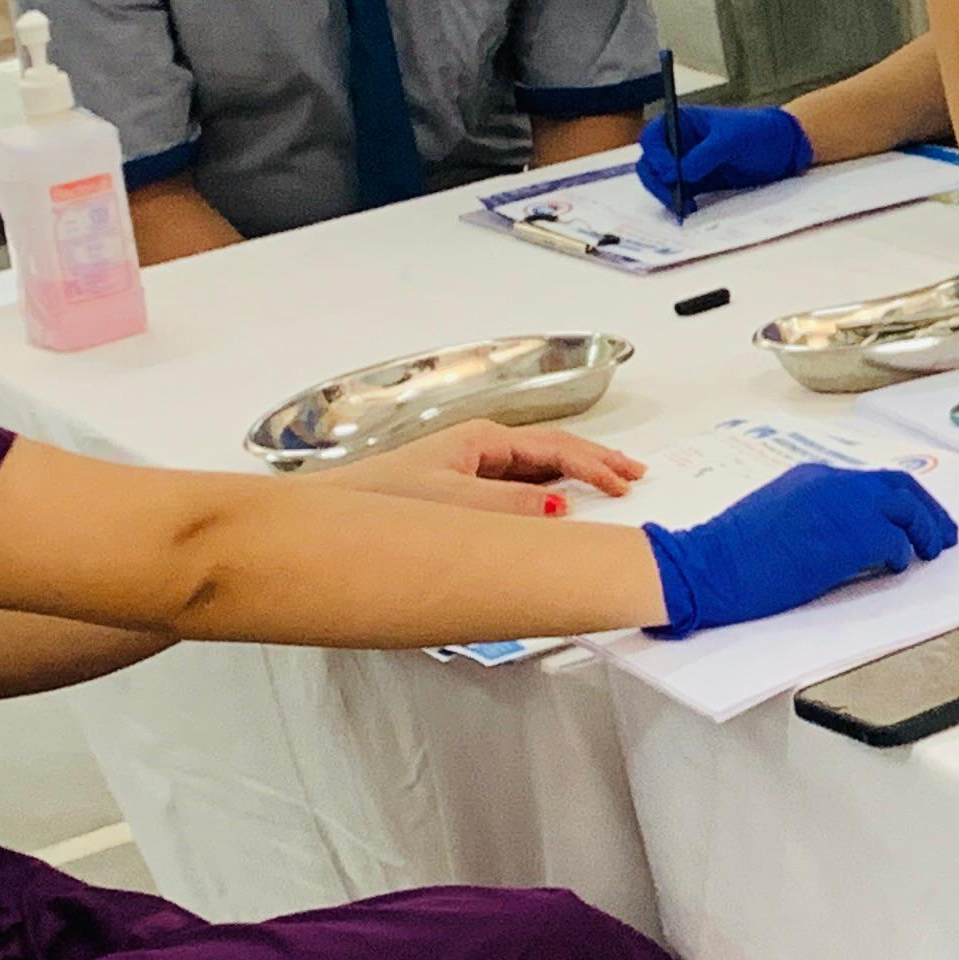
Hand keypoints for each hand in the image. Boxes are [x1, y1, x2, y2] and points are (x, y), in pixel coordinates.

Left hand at [323, 418, 648, 515]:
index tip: (624, 485)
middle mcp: (476, 450)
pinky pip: (516, 489)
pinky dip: (547, 494)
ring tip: (608, 485)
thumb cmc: (378, 502)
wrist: (326, 520)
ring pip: (535, 469)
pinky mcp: (457, 495)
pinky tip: (557, 507)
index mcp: (481, 440)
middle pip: (551, 451)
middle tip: (632, 476)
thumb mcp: (455, 505)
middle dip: (595, 462)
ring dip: (574, 477)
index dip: (595, 465)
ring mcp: (466, 471)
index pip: (555, 447)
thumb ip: (513, 506)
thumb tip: (559, 506)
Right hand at [639, 101, 812, 211]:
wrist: (783, 149)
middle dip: (656, 180)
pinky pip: (678, 194)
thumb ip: (705, 154)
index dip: (656, 154)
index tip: (670, 171)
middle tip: (673, 195)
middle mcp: (679, 142)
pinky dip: (679, 203)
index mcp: (683, 121)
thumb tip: (681, 173)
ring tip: (684, 206)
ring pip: (661, 181)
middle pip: (651, 162)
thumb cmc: (758, 132)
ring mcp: (686, 164)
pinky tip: (690, 210)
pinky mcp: (697, 183)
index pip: (653, 136)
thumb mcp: (732, 138)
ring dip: (666, 194)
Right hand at [644, 463, 958, 634]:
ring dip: (925, 529)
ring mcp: (842, 505)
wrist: (707, 564)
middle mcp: (833, 482)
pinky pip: (894, 541)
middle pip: (900, 486)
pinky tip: (899, 567)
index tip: (918, 518)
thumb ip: (816, 516)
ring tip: (932, 551)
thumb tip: (851, 539)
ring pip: (906, 507)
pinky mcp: (847, 536)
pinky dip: (903, 553)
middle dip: (928, 510)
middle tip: (944, 534)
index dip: (903, 500)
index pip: (874, 481)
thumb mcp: (778, 517)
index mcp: (814, 477)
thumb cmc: (730, 554)